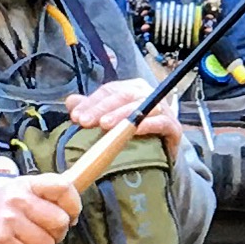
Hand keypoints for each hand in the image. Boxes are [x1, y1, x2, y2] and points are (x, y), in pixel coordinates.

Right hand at [0, 170, 80, 243]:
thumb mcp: (17, 199)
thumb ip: (43, 200)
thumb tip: (72, 211)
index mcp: (24, 185)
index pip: (63, 187)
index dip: (73, 206)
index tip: (69, 218)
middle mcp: (16, 199)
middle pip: (60, 221)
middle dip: (53, 236)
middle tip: (35, 236)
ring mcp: (7, 219)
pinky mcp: (0, 241)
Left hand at [65, 79, 182, 164]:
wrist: (163, 155)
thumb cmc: (136, 135)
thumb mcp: (111, 120)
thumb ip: (92, 109)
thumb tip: (71, 101)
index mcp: (131, 89)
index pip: (109, 90)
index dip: (91, 102)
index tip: (76, 116)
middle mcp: (147, 94)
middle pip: (123, 96)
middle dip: (102, 108)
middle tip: (86, 122)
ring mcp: (162, 110)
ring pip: (140, 107)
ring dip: (122, 116)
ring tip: (105, 126)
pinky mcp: (174, 127)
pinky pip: (161, 122)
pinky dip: (148, 125)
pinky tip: (134, 130)